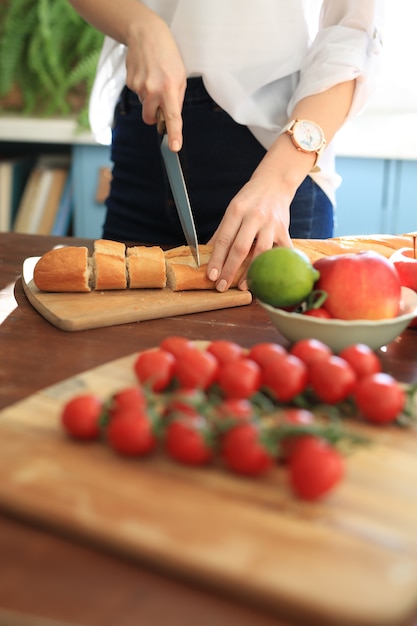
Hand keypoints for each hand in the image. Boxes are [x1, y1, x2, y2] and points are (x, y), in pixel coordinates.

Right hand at [125, 11, 185, 151]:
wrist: (145, 34)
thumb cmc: (167, 54)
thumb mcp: (180, 76)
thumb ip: (176, 98)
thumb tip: (172, 116)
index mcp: (169, 89)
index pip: (172, 118)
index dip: (174, 135)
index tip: (174, 147)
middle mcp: (152, 90)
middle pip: (151, 119)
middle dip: (155, 116)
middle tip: (160, 102)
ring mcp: (139, 87)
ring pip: (144, 106)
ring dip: (149, 98)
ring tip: (154, 78)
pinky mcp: (130, 83)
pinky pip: (137, 94)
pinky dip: (142, 88)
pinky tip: (146, 73)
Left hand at [207, 171, 293, 291]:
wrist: (275, 183)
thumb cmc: (250, 199)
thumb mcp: (233, 210)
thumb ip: (222, 232)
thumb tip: (208, 254)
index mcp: (236, 211)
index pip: (223, 240)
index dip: (216, 260)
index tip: (211, 276)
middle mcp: (254, 216)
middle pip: (240, 248)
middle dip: (230, 270)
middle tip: (222, 286)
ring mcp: (271, 223)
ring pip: (261, 252)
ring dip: (252, 272)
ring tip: (244, 287)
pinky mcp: (284, 229)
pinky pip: (282, 251)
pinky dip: (277, 265)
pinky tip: (271, 277)